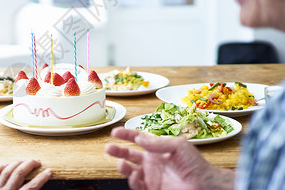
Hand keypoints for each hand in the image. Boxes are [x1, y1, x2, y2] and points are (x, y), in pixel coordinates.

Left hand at [0, 159, 50, 189]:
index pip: (32, 187)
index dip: (41, 178)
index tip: (48, 171)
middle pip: (19, 174)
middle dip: (29, 165)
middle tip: (37, 161)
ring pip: (7, 171)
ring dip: (17, 163)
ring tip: (25, 160)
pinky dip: (0, 168)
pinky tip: (7, 164)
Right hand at [105, 127, 234, 189]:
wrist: (206, 185)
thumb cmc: (196, 164)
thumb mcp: (178, 146)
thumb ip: (158, 142)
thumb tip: (139, 138)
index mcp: (157, 149)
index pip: (137, 139)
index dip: (126, 135)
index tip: (114, 132)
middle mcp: (152, 162)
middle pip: (129, 154)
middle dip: (118, 151)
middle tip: (108, 147)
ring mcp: (151, 176)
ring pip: (130, 171)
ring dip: (123, 166)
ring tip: (122, 163)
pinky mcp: (152, 189)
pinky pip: (137, 185)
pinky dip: (133, 180)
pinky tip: (136, 174)